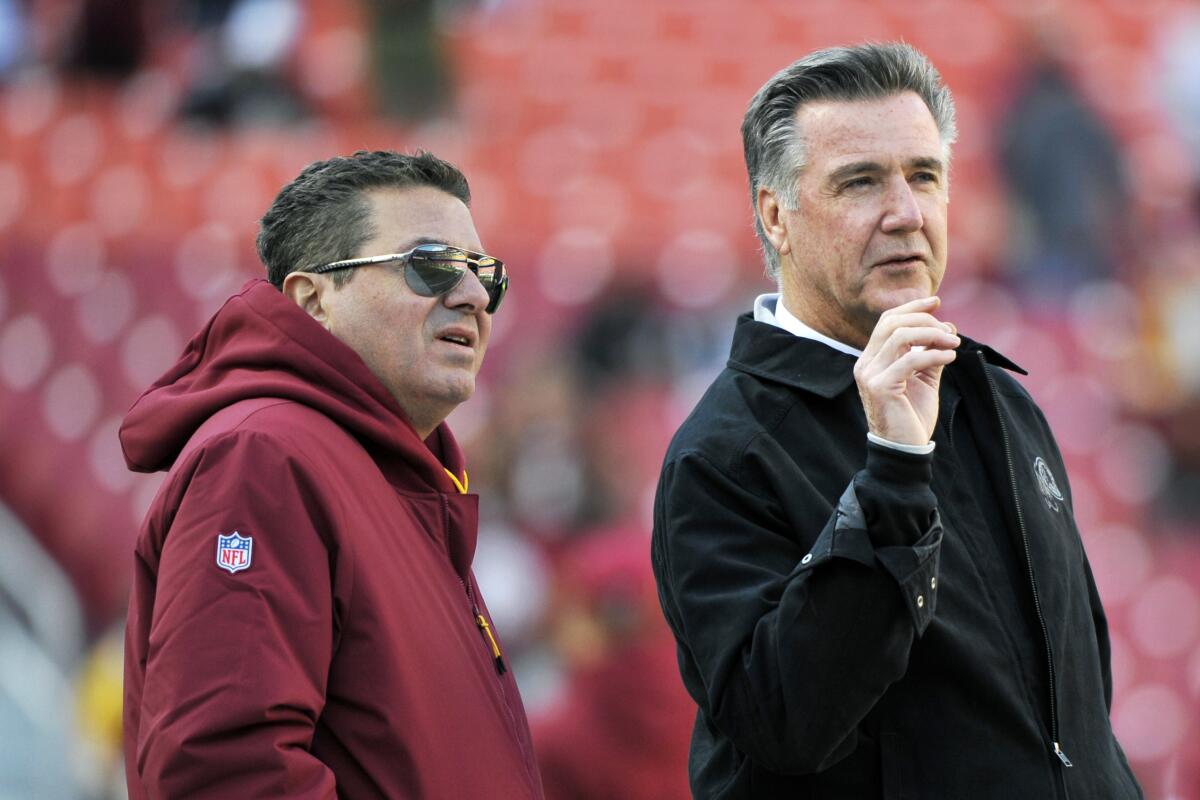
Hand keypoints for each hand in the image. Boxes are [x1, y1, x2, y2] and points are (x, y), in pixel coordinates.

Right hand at [853, 296, 959, 445]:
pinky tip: (950, 356)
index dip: (912, 307)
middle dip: (925, 320)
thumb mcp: (924, 380)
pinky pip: (910, 360)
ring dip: (932, 335)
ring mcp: (870, 375)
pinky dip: (934, 354)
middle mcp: (866, 364)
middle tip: (950, 331)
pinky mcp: (880, 387)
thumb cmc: (912, 417)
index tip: (936, 301)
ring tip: (954, 343)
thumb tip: (947, 328)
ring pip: (900, 336)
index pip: (887, 321)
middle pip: (892, 323)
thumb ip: (931, 354)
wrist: (905, 451)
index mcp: (872, 359)